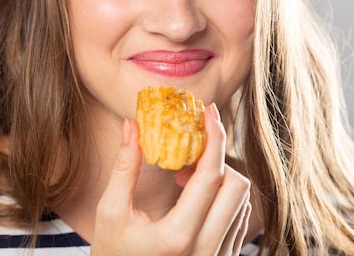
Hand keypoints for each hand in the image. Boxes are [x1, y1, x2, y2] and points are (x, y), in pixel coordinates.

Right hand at [90, 104, 251, 255]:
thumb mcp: (111, 211)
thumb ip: (125, 166)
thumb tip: (132, 124)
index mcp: (178, 235)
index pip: (210, 176)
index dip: (213, 138)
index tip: (208, 112)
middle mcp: (206, 250)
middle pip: (236, 187)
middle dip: (217, 159)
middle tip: (188, 153)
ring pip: (242, 204)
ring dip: (219, 180)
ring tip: (184, 179)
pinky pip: (238, 221)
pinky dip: (222, 200)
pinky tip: (195, 200)